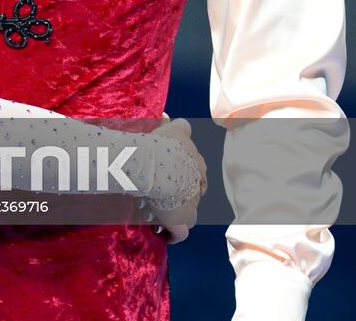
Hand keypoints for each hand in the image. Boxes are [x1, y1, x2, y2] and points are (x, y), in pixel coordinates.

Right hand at [149, 118, 206, 243]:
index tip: (168, 174)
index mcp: (197, 163)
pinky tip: (164, 233)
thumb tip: (176, 120)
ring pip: (190, 213)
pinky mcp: (181, 222)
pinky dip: (173, 234)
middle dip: (181, 192)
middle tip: (162, 192)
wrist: (156, 165)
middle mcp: (198, 184)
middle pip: (193, 191)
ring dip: (179, 213)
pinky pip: (180, 233)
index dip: (182, 173)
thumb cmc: (162, 145)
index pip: (195, 171)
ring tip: (161, 213)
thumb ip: (179, 126)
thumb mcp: (173, 129)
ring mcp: (191, 204)